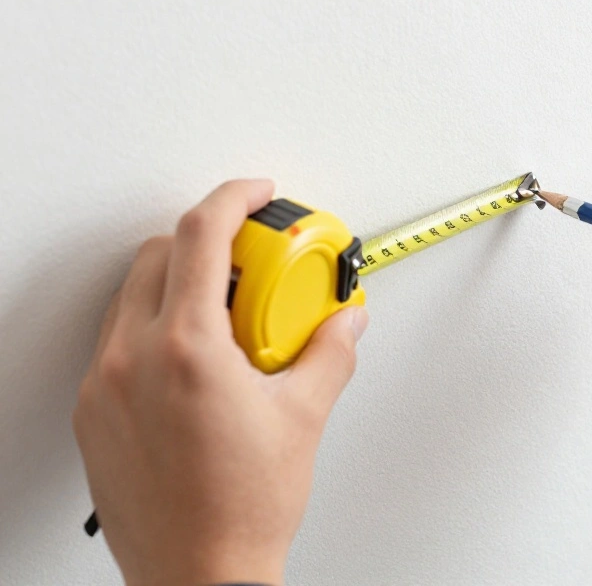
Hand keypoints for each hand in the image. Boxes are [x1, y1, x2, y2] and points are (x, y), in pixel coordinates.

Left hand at [73, 180, 369, 585]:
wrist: (198, 577)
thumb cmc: (243, 510)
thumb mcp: (303, 417)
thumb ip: (331, 351)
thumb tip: (347, 318)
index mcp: (188, 350)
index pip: (202, 234)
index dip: (234, 198)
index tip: (257, 195)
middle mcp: (133, 359)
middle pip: (160, 252)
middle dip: (208, 240)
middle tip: (253, 265)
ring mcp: (104, 386)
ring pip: (132, 293)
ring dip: (178, 283)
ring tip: (229, 318)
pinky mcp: (91, 413)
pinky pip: (116, 338)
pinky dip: (154, 325)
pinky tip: (196, 360)